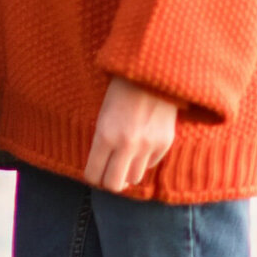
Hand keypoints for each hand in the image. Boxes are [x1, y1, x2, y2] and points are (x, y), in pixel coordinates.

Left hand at [84, 78, 177, 194]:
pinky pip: (151, 164)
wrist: (152, 72)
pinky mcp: (165, 143)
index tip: (94, 172)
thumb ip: (102, 142)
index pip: (94, 174)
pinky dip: (145, 160)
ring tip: (126, 159)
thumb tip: (103, 166)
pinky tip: (142, 145)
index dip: (92, 176)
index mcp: (105, 136)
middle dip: (109, 181)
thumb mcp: (103, 114)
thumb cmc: (121, 89)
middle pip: (115, 185)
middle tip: (109, 173)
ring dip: (128, 171)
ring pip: (134, 178)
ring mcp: (148, 146)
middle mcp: (127, 145)